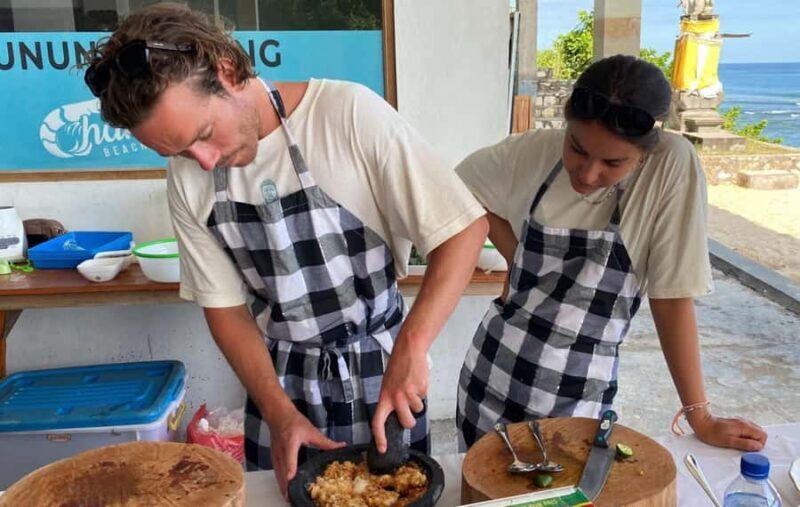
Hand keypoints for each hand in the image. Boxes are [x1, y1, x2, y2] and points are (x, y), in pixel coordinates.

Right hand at [268, 407, 345, 496]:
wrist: (278, 415)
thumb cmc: (294, 421)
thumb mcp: (311, 430)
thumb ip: (326, 442)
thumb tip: (342, 446)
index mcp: (291, 441)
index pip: (290, 456)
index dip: (290, 467)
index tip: (291, 477)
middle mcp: (281, 450)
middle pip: (282, 470)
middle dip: (287, 485)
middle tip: (293, 498)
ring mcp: (275, 455)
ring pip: (278, 474)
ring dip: (283, 487)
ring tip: (289, 499)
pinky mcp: (273, 458)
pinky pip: (276, 473)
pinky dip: (280, 482)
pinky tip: (285, 490)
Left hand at [371, 338, 428, 452]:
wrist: (408, 350)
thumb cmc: (399, 367)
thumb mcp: (389, 385)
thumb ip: (391, 401)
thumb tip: (397, 416)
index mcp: (384, 397)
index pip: (378, 422)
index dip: (380, 437)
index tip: (382, 448)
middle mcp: (395, 397)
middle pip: (407, 422)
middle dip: (412, 421)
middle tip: (410, 412)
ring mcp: (408, 393)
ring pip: (418, 410)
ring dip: (418, 401)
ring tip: (412, 387)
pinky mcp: (420, 388)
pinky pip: (424, 398)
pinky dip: (423, 392)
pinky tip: (417, 381)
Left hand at [688, 408, 766, 450]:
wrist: (702, 423)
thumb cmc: (712, 433)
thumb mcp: (728, 441)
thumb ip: (744, 444)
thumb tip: (758, 447)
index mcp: (744, 426)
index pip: (763, 435)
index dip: (759, 444)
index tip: (749, 448)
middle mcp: (745, 422)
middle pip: (760, 433)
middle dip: (756, 442)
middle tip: (743, 446)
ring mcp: (741, 422)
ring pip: (754, 432)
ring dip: (750, 439)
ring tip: (738, 442)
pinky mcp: (737, 423)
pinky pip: (747, 430)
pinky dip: (745, 436)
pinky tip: (736, 438)